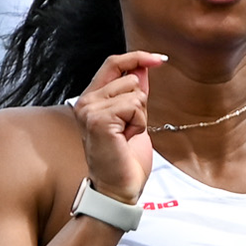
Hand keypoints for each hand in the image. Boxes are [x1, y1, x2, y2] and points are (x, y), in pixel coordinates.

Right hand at [71, 51, 166, 204]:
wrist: (117, 188)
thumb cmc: (124, 159)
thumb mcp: (133, 119)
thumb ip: (134, 93)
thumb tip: (143, 68)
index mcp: (91, 99)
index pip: (113, 63)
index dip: (137, 57)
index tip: (160, 59)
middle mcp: (85, 102)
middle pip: (130, 78)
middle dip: (140, 103)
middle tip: (128, 129)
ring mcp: (89, 110)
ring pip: (134, 92)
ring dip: (140, 116)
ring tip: (126, 136)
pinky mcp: (98, 120)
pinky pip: (134, 106)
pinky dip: (138, 124)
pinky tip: (126, 139)